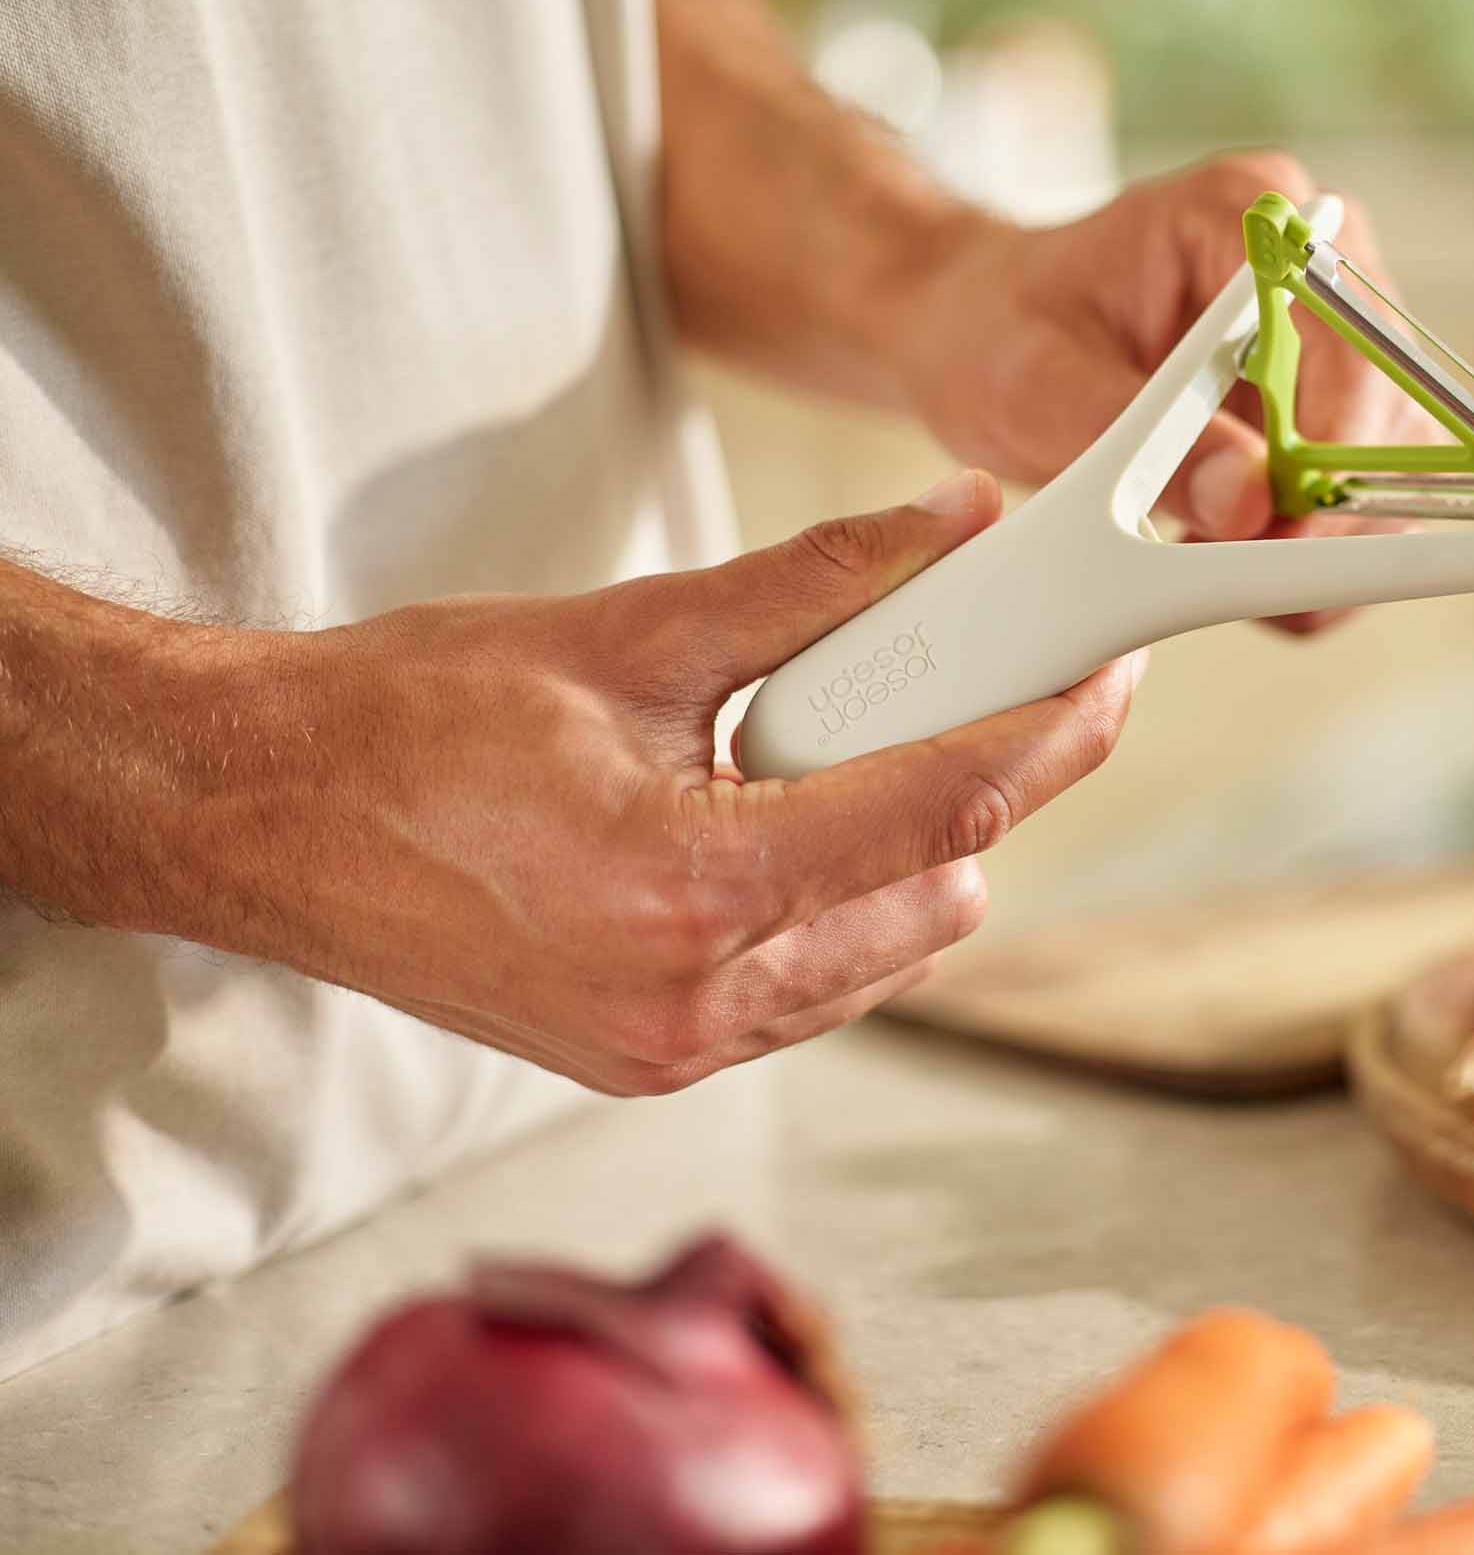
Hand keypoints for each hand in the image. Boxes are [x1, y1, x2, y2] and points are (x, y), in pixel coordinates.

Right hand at [13, 474, 1133, 1094]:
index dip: (1050, 730)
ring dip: (906, 846)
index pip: (943, 805)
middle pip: (939, 887)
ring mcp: (672, 1048)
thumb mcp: (626, 632)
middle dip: (976, 781)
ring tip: (834, 745)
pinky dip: (836, 902)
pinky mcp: (648, 1060)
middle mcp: (696, 998)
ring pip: (887, 950)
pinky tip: (780, 819)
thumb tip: (950, 524)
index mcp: (694, 885)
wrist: (252, 817)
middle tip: (966, 679)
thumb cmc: (406, 719)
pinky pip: (813, 988)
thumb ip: (813, 584)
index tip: (1110, 671)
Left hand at [895, 151, 1437, 627]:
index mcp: (1247, 212)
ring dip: (1320, 534)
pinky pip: (1367, 490)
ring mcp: (1333, 330)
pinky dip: (1312, 549)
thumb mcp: (1042, 389)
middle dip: (1326, 504)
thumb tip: (1252, 502)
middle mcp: (1315, 260)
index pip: (1349, 335)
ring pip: (1395, 462)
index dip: (1335, 442)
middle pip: (1395, 404)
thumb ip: (1153, 444)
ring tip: (1217, 563)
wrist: (977, 329)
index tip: (1279, 523)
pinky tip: (1234, 558)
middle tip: (1238, 565)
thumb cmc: (999, 331)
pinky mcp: (1332, 395)